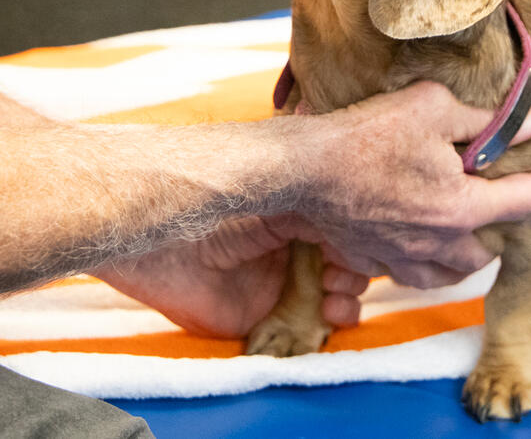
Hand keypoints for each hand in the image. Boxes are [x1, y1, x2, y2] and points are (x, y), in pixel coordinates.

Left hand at [94, 215, 369, 337]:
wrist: (168, 252)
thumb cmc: (218, 216)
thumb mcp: (276, 202)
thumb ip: (315, 208)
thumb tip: (357, 216)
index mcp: (300, 217)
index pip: (346, 230)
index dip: (360, 239)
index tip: (363, 242)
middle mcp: (297, 252)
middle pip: (349, 264)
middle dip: (357, 270)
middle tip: (340, 272)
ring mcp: (285, 287)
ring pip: (339, 296)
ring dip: (349, 297)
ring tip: (335, 296)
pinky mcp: (270, 319)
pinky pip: (312, 328)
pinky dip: (332, 324)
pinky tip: (331, 315)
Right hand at [300, 81, 530, 288]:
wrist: (301, 169)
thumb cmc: (365, 134)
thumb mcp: (433, 108)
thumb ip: (487, 121)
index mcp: (462, 208)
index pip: (530, 200)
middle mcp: (439, 243)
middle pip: (491, 250)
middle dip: (504, 225)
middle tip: (502, 194)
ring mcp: (405, 257)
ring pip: (454, 271)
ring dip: (468, 252)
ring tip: (467, 225)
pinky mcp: (375, 260)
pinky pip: (414, 274)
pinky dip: (429, 262)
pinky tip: (422, 238)